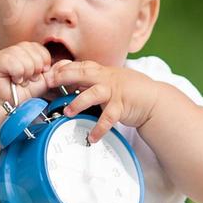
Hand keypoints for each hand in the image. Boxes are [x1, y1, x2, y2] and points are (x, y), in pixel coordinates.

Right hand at [0, 42, 55, 104]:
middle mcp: (13, 51)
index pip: (38, 47)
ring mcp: (2, 55)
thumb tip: (68, 62)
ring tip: (21, 81)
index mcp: (24, 53)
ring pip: (22, 54)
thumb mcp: (43, 82)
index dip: (43, 61)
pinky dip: (16, 73)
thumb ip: (54, 71)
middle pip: (31, 48)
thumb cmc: (23, 94)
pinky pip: (11, 60)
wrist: (8, 107)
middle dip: (35, 68)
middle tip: (29, 79)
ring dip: (25, 72)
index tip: (39, 74)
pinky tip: (14, 80)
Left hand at [43, 60, 162, 143]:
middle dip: (65, 77)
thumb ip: (90, 79)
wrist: (153, 99)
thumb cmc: (128, 90)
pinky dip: (99, 128)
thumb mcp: (108, 80)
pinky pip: (108, 118)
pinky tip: (91, 137)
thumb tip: (68, 80)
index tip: (49, 72)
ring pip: (93, 94)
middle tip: (50, 83)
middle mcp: (106, 79)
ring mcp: (114, 92)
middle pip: (83, 73)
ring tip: (68, 112)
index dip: (64, 67)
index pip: (80, 65)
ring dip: (79, 102)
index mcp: (101, 71)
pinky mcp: (121, 107)